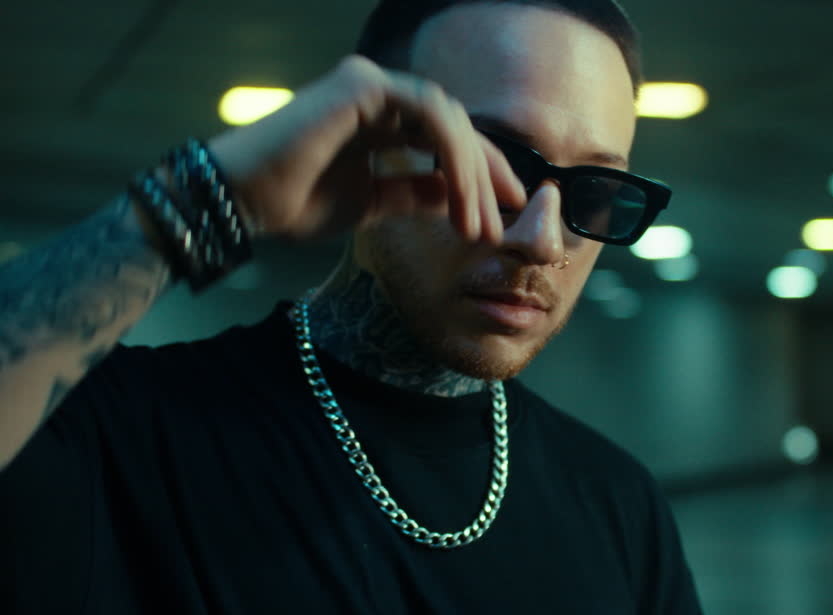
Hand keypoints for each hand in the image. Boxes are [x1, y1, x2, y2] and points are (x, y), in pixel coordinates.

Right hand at [204, 55, 525, 243]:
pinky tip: (458, 199)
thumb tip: (458, 200)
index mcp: (379, 117)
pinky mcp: (364, 85)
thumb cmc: (293, 202)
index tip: (503, 213)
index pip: (445, 139)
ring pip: (449, 122)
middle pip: (455, 127)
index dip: (480, 174)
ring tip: (476, 225)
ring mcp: (371, 84)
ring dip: (472, 176)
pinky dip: (453, 159)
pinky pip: (431, 118)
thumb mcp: (372, 204)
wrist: (243, 202)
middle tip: (497, 227)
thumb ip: (415, 194)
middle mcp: (378, 94)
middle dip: (485, 178)